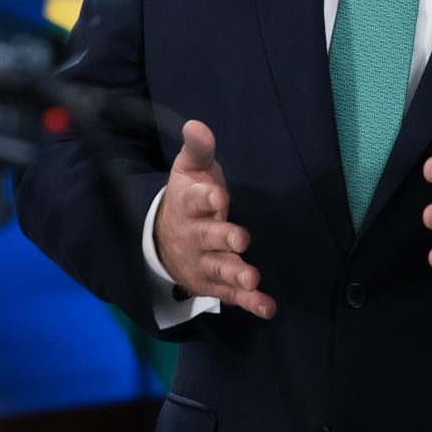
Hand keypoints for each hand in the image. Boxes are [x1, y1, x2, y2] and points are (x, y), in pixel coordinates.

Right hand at [154, 119, 275, 317]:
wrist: (165, 243)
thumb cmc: (188, 199)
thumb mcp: (188, 170)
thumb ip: (198, 149)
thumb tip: (196, 124)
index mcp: (187, 205)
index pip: (194, 200)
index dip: (206, 198)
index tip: (218, 196)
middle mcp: (194, 236)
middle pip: (207, 238)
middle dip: (223, 239)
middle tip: (240, 238)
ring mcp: (205, 262)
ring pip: (219, 268)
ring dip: (235, 273)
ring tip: (251, 277)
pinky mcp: (217, 285)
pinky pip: (232, 295)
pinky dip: (249, 302)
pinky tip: (267, 306)